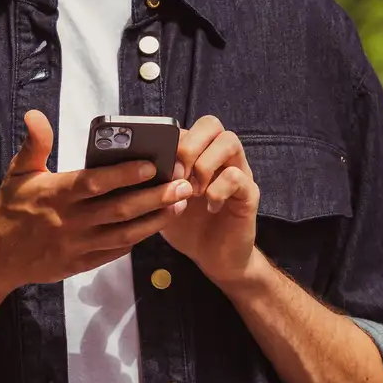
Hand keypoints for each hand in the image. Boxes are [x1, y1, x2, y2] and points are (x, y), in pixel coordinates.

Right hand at [0, 110, 193, 292]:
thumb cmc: (11, 208)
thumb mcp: (19, 172)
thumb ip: (35, 144)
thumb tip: (36, 114)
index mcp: (57, 194)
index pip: (95, 183)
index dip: (124, 175)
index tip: (151, 166)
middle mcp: (70, 221)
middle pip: (119, 210)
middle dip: (155, 197)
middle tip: (184, 184)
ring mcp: (78, 245)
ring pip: (124, 234)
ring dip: (156, 219)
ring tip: (181, 204)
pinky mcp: (81, 263)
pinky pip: (116, 251)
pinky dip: (138, 238)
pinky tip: (158, 224)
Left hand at [161, 115, 260, 285]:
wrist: (214, 258)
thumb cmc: (188, 227)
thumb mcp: (163, 201)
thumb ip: (154, 181)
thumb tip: (132, 165)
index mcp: (199, 154)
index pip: (188, 125)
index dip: (171, 139)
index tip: (157, 165)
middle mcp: (221, 157)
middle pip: (211, 124)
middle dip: (188, 146)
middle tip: (176, 176)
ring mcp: (238, 171)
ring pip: (229, 141)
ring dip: (205, 164)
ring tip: (193, 191)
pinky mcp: (249, 192)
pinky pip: (237, 176)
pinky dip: (218, 190)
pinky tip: (210, 206)